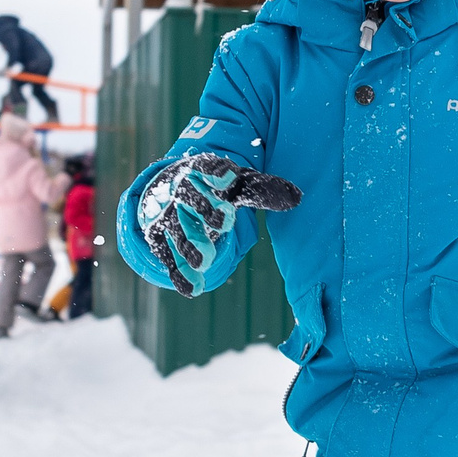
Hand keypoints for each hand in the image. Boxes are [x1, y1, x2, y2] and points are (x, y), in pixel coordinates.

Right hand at [138, 153, 301, 297]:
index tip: (227, 177)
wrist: (170, 190)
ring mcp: (168, 215)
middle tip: (223, 224)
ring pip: (178, 230)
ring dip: (190, 245)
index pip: (207, 167)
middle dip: (205, 211)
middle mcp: (181, 191)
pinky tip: (191, 289)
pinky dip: (179, 273)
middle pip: (190, 199)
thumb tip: (298, 197)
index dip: (216, 171)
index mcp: (202, 171)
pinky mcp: (159, 238)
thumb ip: (266, 190)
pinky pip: (168, 256)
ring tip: (204, 262)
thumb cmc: (215, 188)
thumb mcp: (239, 185)